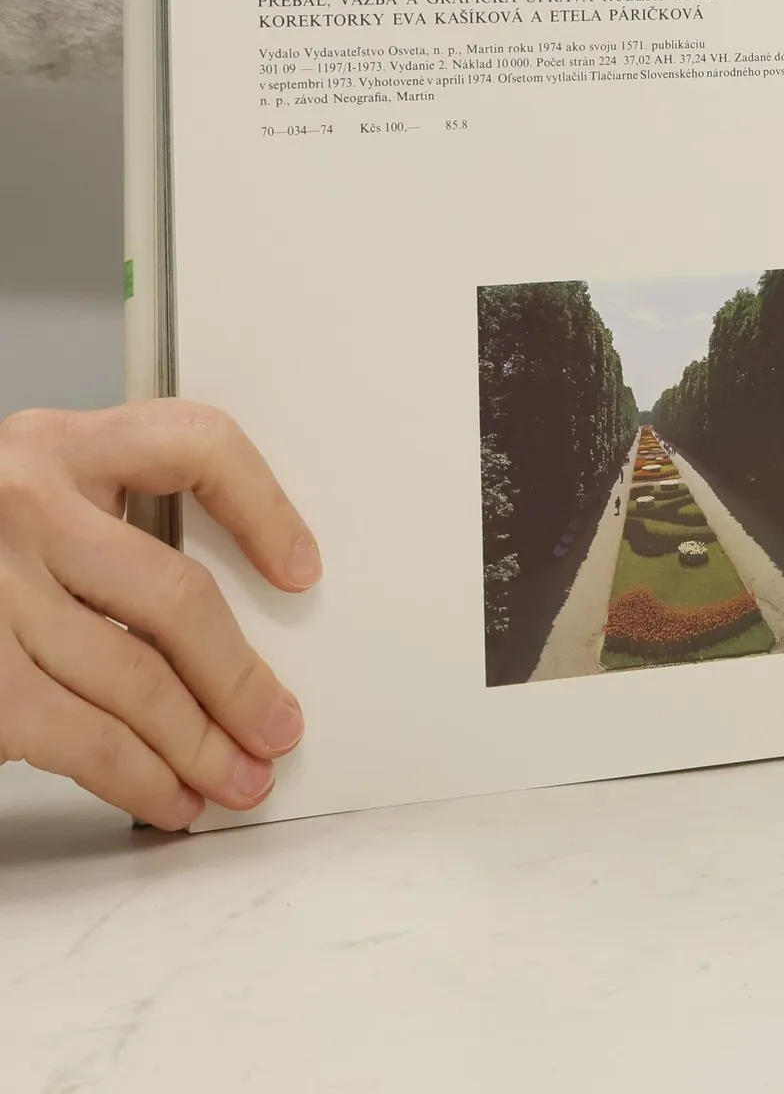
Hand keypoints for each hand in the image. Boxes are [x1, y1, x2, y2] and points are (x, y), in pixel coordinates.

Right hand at [0, 402, 318, 827]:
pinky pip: (82, 737)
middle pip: (176, 597)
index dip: (263, 508)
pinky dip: (137, 778)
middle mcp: (27, 506)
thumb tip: (222, 623)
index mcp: (61, 446)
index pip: (196, 444)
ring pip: (137, 681)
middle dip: (239, 679)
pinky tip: (166, 794)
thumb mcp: (33, 500)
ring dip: (201, 746)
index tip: (302, 569)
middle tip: (277, 725)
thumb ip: (108, 524)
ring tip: (237, 778)